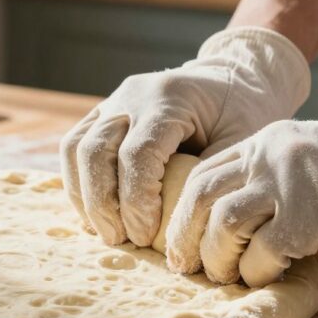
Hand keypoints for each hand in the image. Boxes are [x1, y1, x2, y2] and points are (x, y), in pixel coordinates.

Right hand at [60, 27, 310, 247]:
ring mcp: (111, 101)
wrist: (231, 77)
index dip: (135, 202)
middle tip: (120, 241)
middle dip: (102, 204)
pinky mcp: (101, 113)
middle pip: (94, 152)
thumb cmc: (243, 111)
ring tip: (105, 232)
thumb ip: (211, 177)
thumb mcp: (244, 141)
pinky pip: (74, 146)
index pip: (136, 155)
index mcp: (168, 98)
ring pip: (75, 148)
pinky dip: (79, 182)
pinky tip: (96, 213)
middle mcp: (131, 95)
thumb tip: (179, 227)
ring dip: (83, 196)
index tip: (145, 237)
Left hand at [166, 93, 317, 286]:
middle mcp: (268, 157)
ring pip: (223, 224)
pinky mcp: (312, 218)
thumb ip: (269, 177)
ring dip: (217, 259)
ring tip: (225, 277)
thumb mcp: (306, 158)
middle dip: (183, 237)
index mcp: (264, 142)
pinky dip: (257, 273)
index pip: (200, 173)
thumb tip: (228, 218)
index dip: (181, 210)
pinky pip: (264, 252)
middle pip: (199, 197)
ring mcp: (289, 185)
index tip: (179, 240)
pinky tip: (267, 278)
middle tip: (185, 266)